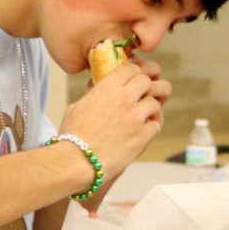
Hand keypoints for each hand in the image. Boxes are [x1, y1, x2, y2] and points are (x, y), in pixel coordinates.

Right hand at [60, 63, 163, 178]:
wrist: (77, 161)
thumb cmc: (71, 136)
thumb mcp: (77, 107)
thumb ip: (92, 95)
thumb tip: (97, 89)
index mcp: (107, 87)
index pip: (131, 68)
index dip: (135, 72)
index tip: (134, 79)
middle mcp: (124, 98)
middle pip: (147, 82)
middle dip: (146, 88)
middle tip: (143, 95)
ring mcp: (136, 117)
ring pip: (155, 103)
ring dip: (150, 108)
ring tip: (144, 115)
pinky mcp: (143, 136)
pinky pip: (156, 124)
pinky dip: (152, 126)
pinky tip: (145, 130)